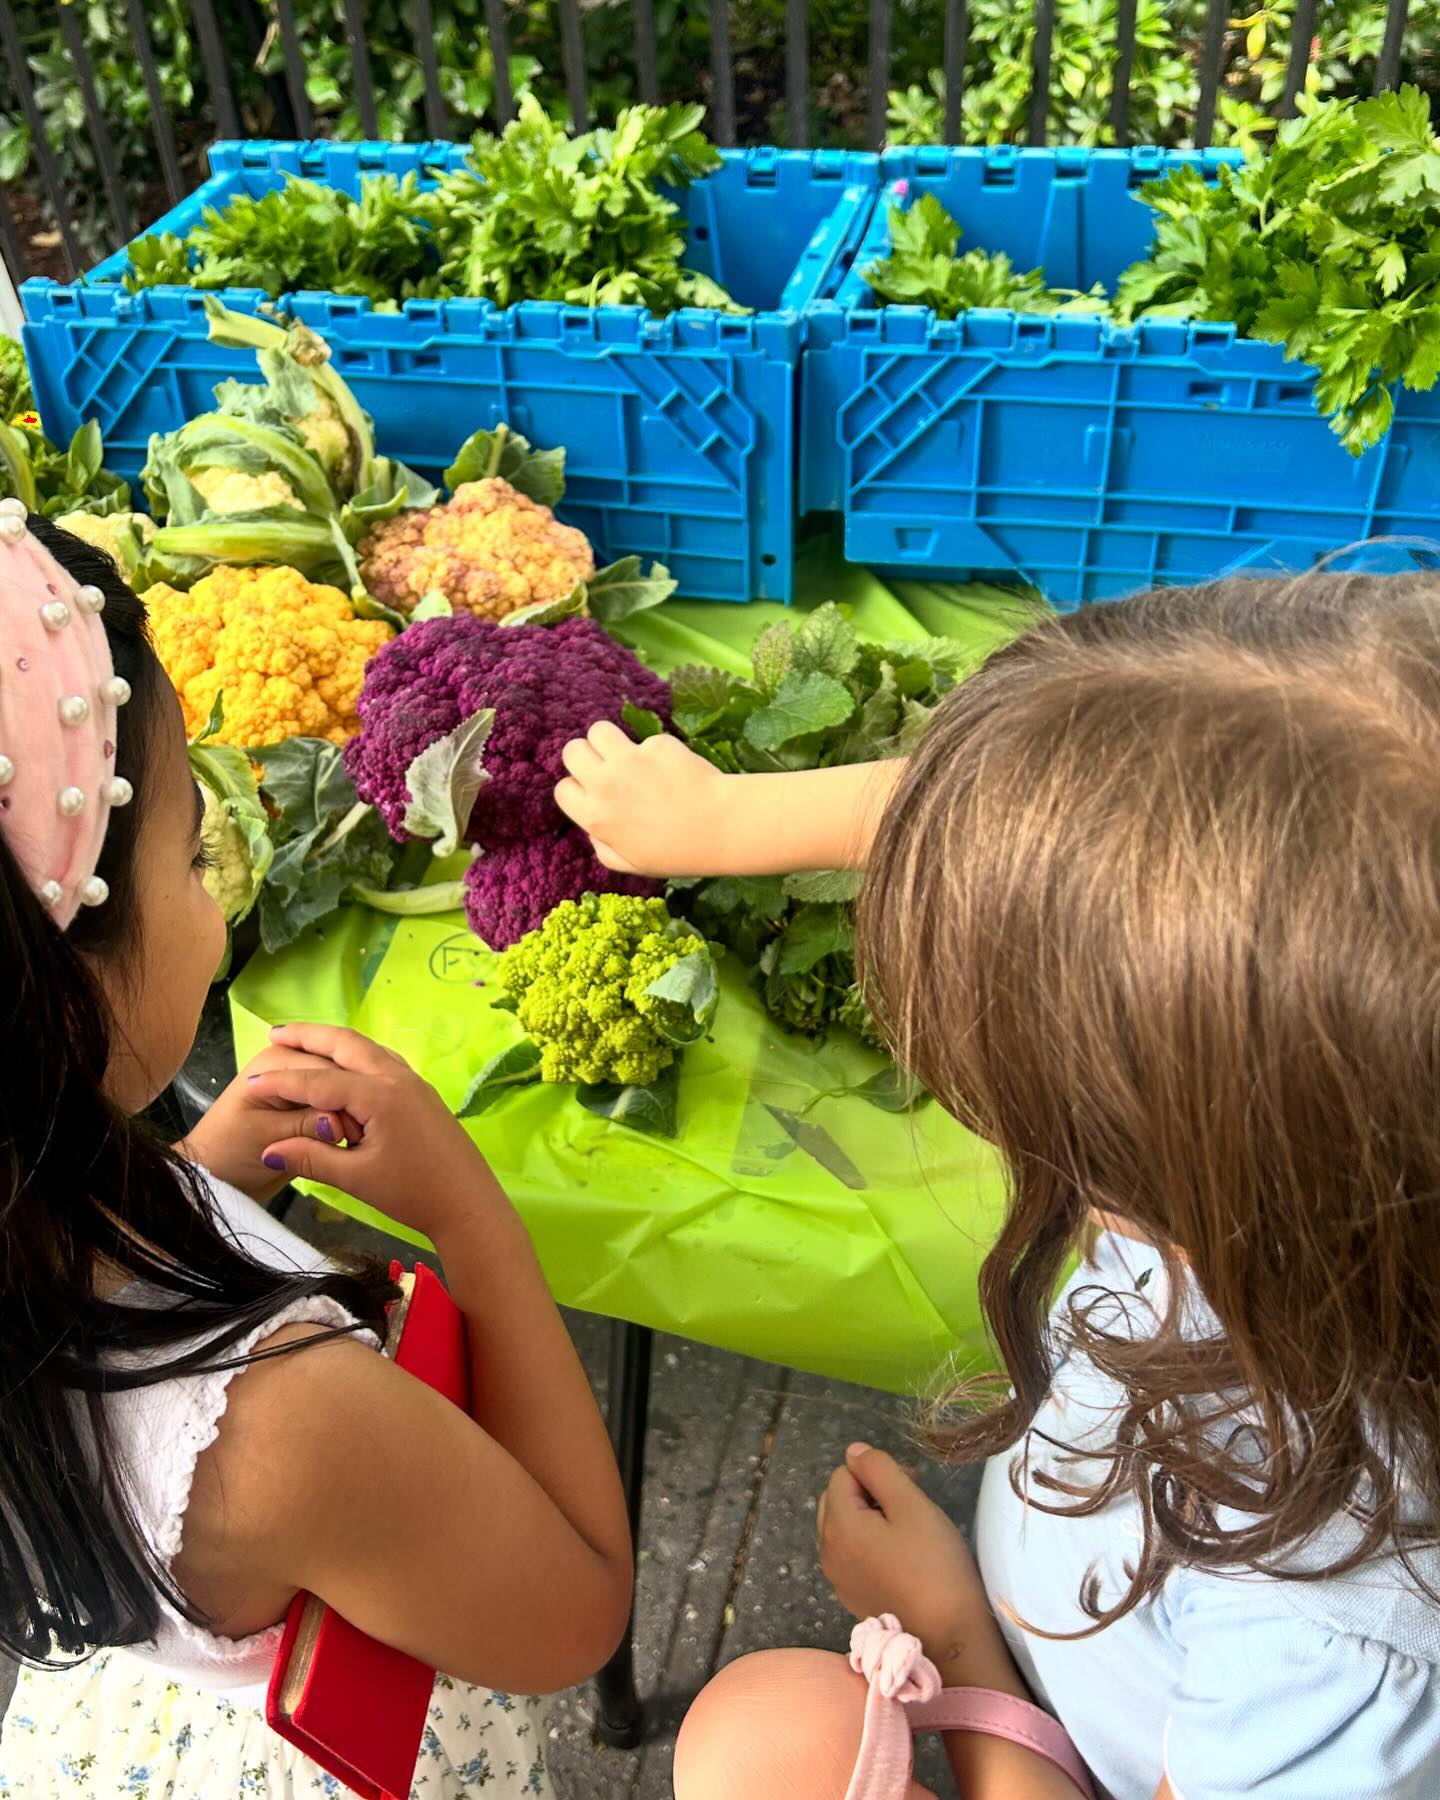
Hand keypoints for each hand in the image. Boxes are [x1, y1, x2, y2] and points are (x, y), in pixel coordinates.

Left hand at [180, 1043, 356, 1204]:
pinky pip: (339, 1105)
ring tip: (357, 1141)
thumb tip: (339, 1124)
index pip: (324, 1067)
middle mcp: (294, 1065)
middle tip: (359, 1139)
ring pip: (343, 1090)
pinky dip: (347, 1120)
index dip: (343, 1096)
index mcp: (276, 1061)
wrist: (219, 1175)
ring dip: (351, 1112)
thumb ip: (304, 1126)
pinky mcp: (312, 1105)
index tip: (355, 1131)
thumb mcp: (266, 1136)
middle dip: (349, 1104)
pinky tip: (354, 1138)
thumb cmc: (230, 1150)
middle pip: (338, 1074)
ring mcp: (305, 1084)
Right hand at [243, 1025, 507, 1241]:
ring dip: (334, 1041)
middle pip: (346, 1044)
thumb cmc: (413, 1193)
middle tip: (275, 1033)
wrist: (468, 1203)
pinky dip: (357, 1054)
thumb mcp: (356, 1179)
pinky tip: (346, 1064)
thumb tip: (267, 1151)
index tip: (250, 1082)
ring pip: (367, 1048)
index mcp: (380, 1095)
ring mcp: (414, 1081)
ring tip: (304, 1041)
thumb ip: (311, 1158)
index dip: (282, 1082)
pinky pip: (383, 1060)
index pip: (319, 1081)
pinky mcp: (422, 1092)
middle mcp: (397, 1078)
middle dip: (309, 1036)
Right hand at [554, 721, 730, 876]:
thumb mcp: (630, 864)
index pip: (564, 789)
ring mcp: (630, 760)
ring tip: (627, 754)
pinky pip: (644, 739)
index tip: (595, 793)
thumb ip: (602, 846)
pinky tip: (671, 767)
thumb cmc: (676, 853)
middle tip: (606, 767)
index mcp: (594, 816)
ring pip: (599, 730)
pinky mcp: (656, 744)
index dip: (579, 790)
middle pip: (572, 751)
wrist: (720, 827)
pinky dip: (655, 750)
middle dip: (586, 757)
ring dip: (610, 740)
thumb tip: (593, 828)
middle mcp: (605, 783)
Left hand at [818, 1444, 1004, 1681]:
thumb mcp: (912, 1505)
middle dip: (869, 1492)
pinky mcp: (852, 1597)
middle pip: (838, 1499)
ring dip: (870, 1518)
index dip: (877, 1472)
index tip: (913, 1485)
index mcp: (838, 1525)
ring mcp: (837, 1578)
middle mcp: (827, 1551)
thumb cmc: (935, 1565)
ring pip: (845, 1527)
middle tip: (911, 1503)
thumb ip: (879, 1470)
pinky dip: (870, 1545)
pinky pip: (852, 1555)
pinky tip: (902, 1559)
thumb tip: (853, 1451)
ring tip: (909, 1531)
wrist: (949, 1637)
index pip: (844, 1473)